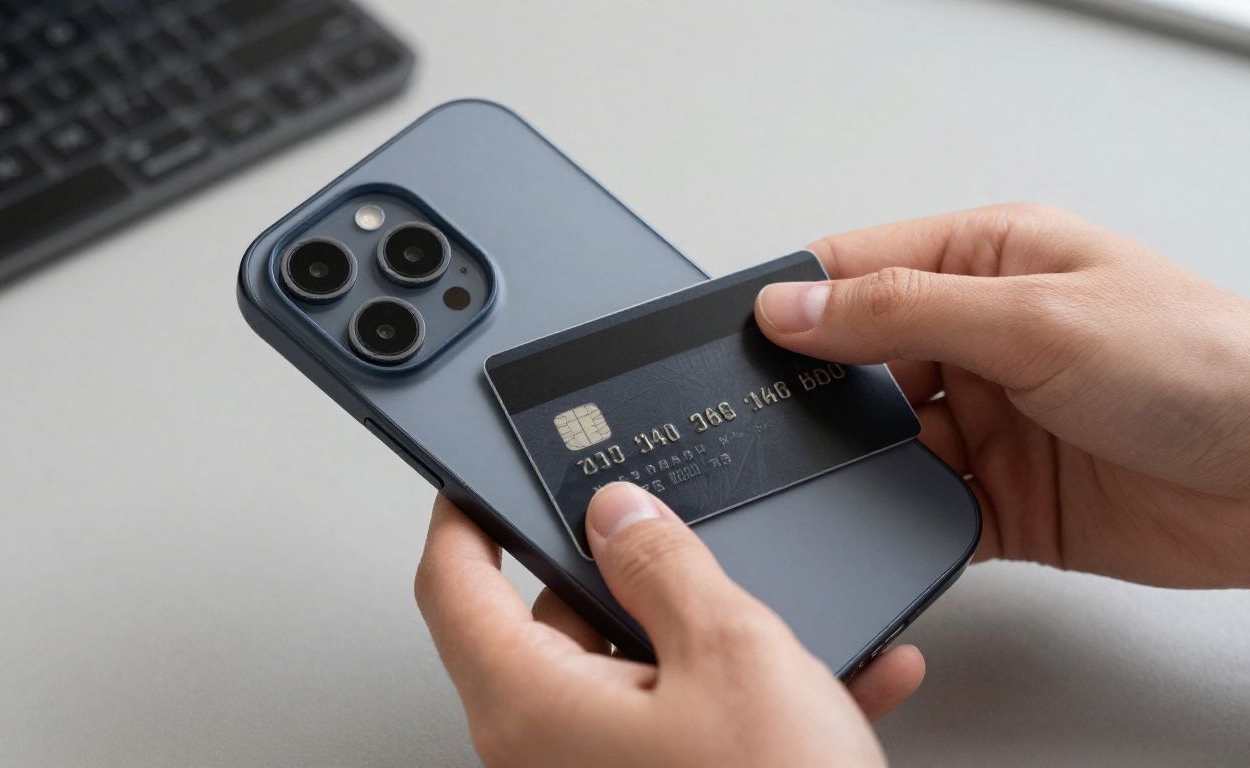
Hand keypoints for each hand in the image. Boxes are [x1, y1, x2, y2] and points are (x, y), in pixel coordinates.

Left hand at [416, 485, 924, 767]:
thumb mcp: (729, 654)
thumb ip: (663, 566)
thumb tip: (619, 515)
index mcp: (531, 706)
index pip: (452, 587)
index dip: (462, 517)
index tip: (477, 482)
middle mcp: (545, 751)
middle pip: (552, 623)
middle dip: (625, 579)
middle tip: (681, 548)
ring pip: (632, 671)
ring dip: (710, 641)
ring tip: (791, 635)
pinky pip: (683, 722)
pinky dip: (745, 696)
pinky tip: (831, 681)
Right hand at [756, 204, 1249, 587]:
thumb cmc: (1207, 366)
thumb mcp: (1035, 319)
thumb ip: (900, 312)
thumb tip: (792, 306)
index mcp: (988, 261)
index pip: (858, 267)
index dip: (796, 299)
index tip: (745, 336)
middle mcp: (982, 338)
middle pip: (858, 360)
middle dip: (822, 393)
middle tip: (785, 419)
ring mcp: (990, 419)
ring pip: (884, 441)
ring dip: (868, 460)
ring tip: (864, 470)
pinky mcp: (1002, 496)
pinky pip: (923, 507)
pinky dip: (904, 517)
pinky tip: (905, 516)